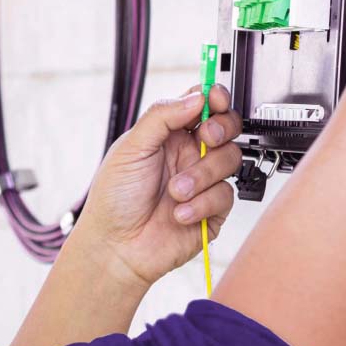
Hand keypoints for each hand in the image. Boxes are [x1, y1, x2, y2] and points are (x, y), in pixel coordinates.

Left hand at [72, 85, 242, 289]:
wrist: (117, 248)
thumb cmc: (115, 199)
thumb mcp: (131, 148)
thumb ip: (162, 116)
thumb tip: (197, 98)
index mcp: (171, 134)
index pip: (202, 105)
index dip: (215, 98)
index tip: (215, 99)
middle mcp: (191, 154)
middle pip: (227, 127)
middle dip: (221, 128)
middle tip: (206, 137)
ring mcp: (204, 181)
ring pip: (230, 159)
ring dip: (202, 175)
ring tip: (176, 191)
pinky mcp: (214, 208)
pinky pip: (226, 195)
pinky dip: (201, 204)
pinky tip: (179, 212)